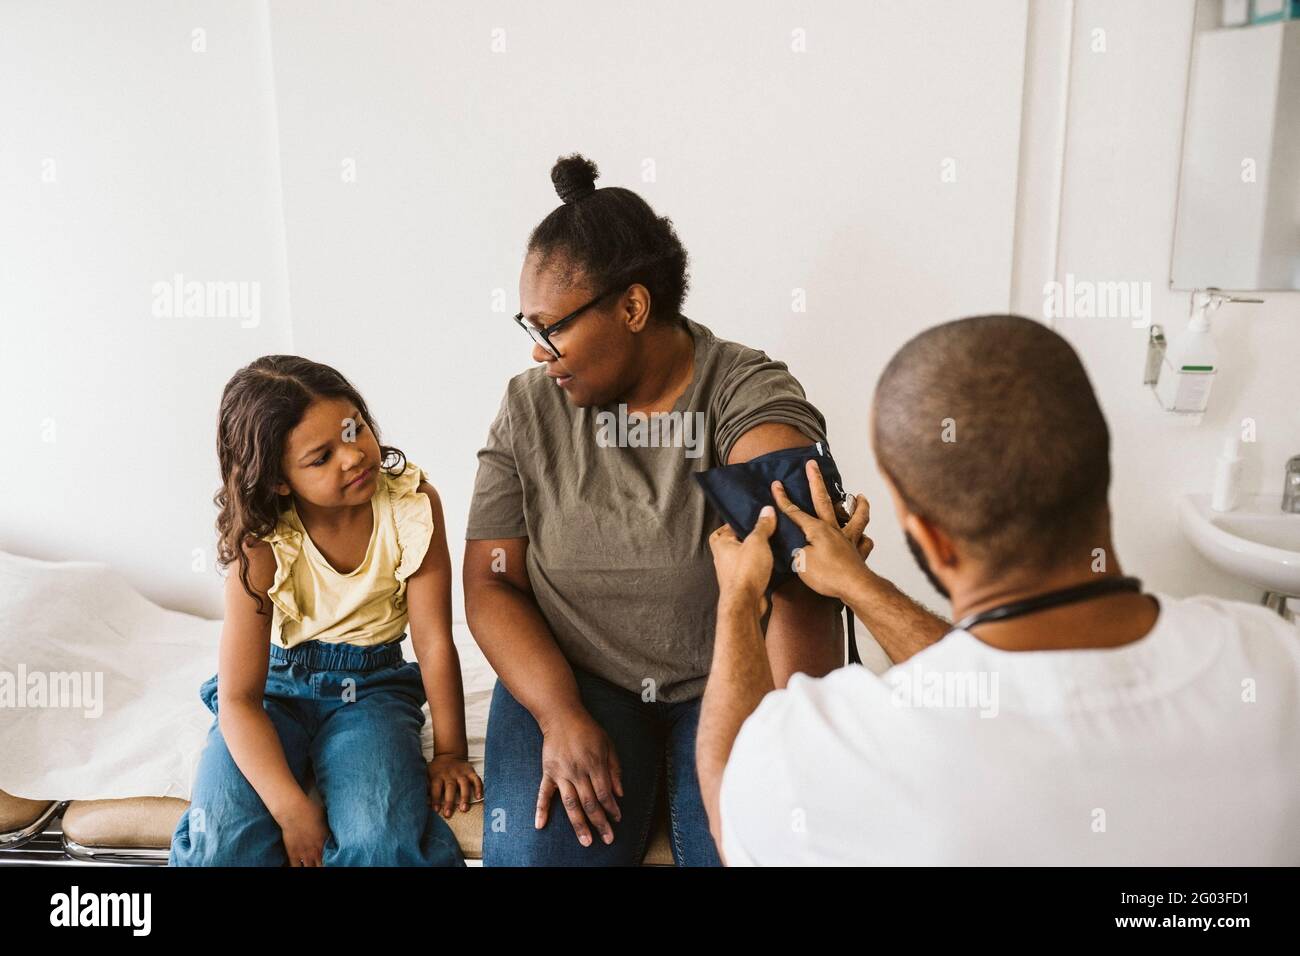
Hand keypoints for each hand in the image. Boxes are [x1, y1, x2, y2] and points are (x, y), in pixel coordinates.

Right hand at [277, 793, 329, 866]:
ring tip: (312, 866)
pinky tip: (301, 866)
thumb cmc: (310, 809)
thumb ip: (329, 827)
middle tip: (322, 864)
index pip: (334, 857)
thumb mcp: (326, 817)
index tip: (334, 860)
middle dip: (323, 865)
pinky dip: (299, 868)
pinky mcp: (293, 854)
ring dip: (312, 867)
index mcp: (327, 841)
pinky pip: (296, 867)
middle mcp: (317, 850)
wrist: (293, 810)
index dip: (334, 860)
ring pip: (310, 868)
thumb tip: (335, 827)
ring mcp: (305, 853)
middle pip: (322, 865)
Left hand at [426, 754, 483, 817]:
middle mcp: (450, 774)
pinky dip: (479, 787)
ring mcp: (461, 773)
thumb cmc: (436, 770)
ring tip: (464, 809)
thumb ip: (425, 785)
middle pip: (450, 787)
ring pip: (464, 784)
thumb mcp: (427, 774)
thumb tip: (418, 798)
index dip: (435, 799)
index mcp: (437, 775)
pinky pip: (476, 779)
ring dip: (464, 797)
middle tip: (448, 814)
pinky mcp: (470, 771)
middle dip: (449, 801)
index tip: (436, 810)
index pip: (436, 788)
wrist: (449, 754)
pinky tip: (479, 797)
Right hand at [536, 710, 623, 846]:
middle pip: (590, 803)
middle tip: (607, 839)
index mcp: (595, 764)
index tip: (617, 819)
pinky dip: (541, 809)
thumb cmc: (588, 730)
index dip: (612, 809)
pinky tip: (540, 825)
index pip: (605, 793)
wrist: (561, 716)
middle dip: (600, 823)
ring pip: (571, 804)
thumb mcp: (608, 745)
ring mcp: (561, 773)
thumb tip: (620, 794)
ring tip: (585, 841)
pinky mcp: (548, 772)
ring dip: (578, 825)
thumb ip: (614, 769)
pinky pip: (543, 794)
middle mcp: (578, 771)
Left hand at [708, 505, 776, 614]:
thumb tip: (767, 510)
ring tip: (771, 546)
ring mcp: (732, 572)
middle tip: (763, 532)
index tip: (751, 519)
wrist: (745, 603)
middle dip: (747, 538)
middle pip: (734, 543)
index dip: (736, 523)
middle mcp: (722, 558)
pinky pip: (750, 570)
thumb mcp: (757, 542)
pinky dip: (759, 566)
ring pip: (743, 557)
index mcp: (721, 544)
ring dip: (754, 553)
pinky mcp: (742, 583)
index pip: (723, 529)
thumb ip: (762, 526)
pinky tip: (771, 563)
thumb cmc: (746, 570)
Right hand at [770, 459, 872, 600]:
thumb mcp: (801, 562)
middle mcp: (834, 529)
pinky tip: (864, 537)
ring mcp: (849, 540)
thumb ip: (797, 550)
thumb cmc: (826, 575)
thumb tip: (799, 547)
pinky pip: (865, 543)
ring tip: (860, 496)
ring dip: (858, 505)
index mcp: (817, 529)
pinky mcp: (859, 553)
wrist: (854, 587)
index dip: (783, 499)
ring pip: (856, 517)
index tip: (776, 484)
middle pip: (824, 501)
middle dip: (816, 481)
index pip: (795, 512)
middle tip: (812, 464)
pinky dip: (865, 539)